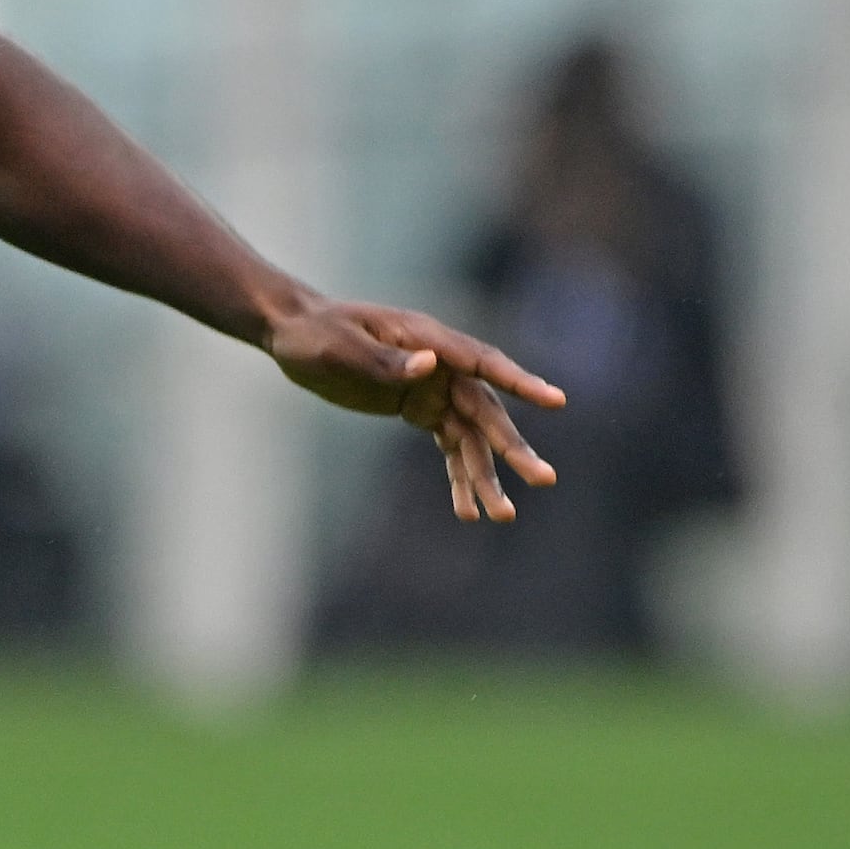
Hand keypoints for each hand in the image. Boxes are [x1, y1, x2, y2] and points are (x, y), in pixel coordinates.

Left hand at [264, 298, 567, 524]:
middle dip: (513, 448)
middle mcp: (441, 364)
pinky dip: (458, 476)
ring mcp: (433, 387)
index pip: (483, 363)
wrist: (294, 333)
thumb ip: (383, 360)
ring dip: (487, 475)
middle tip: (544, 480)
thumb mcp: (341, 346)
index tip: (555, 401)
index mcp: (428, 340)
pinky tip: (467, 511)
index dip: (520, 382)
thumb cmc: (316, 332)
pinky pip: (449, 446)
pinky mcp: (419, 408)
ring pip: (471, 437)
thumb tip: (429, 365)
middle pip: (486, 411)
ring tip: (502, 516)